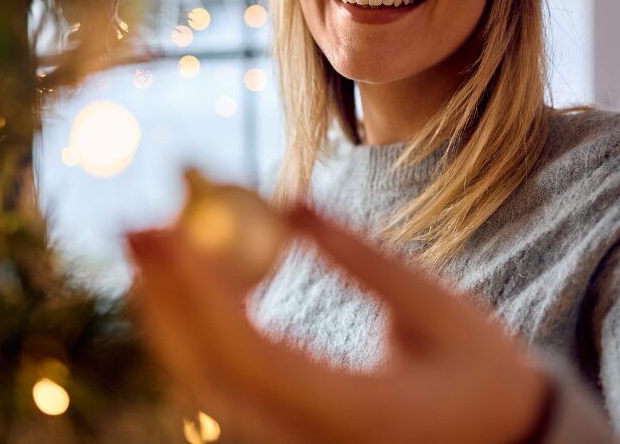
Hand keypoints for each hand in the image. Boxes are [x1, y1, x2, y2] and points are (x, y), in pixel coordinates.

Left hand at [123, 202, 552, 443]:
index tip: (169, 228)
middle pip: (208, 371)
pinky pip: (223, 378)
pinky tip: (187, 274)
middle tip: (136, 224)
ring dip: (169, 306)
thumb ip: (363, 259)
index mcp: (353, 415)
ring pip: (205, 378)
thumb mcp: (437, 312)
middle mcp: (306, 440)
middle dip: (164, 294)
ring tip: (151, 237)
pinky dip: (196, 324)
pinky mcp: (283, 430)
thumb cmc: (483, 378)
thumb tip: (288, 200)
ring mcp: (290, 441)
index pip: (251, 356)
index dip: (199, 292)